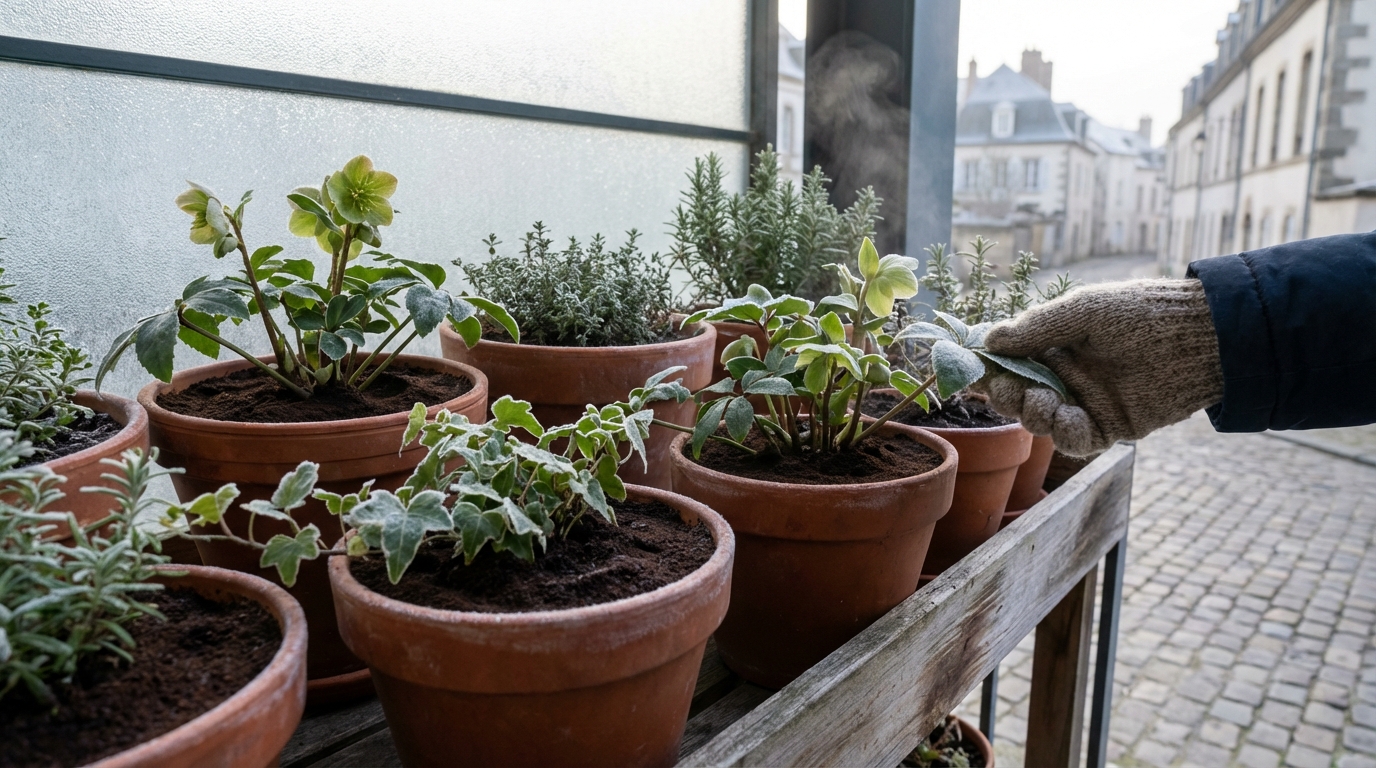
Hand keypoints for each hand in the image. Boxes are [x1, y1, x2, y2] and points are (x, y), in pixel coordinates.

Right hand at [975, 279, 1223, 455]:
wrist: (1196, 338)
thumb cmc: (1140, 313)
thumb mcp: (1082, 311)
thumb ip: (1036, 328)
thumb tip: (988, 341)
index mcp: (1056, 347)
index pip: (1012, 363)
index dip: (992, 369)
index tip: (979, 372)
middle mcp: (1067, 377)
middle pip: (1019, 397)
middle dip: (1007, 396)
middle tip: (1010, 389)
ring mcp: (1087, 403)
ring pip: (1041, 422)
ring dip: (1033, 415)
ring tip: (1046, 401)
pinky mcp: (1109, 427)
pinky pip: (1075, 441)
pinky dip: (1065, 434)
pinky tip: (1068, 417)